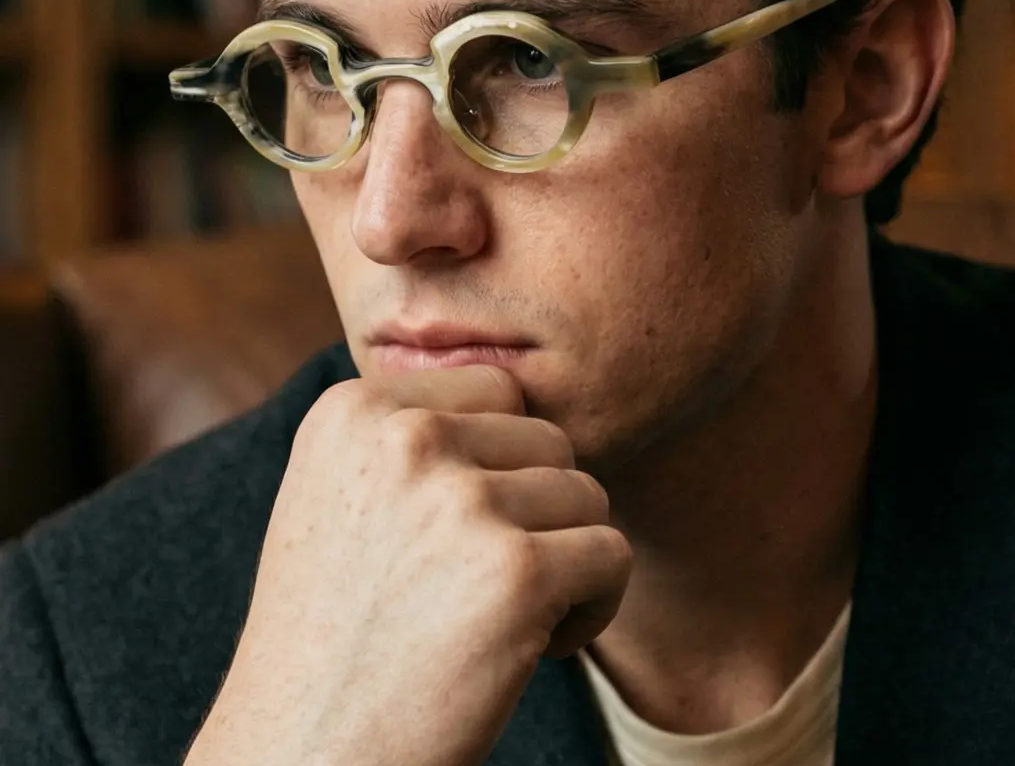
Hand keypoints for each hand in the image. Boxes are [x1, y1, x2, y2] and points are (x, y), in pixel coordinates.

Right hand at [184, 365, 630, 765]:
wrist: (304, 757)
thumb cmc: (331, 635)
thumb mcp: (338, 495)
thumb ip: (411, 433)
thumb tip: (518, 393)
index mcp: (355, 409)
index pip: (496, 386)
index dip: (500, 461)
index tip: (462, 529)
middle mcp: (405, 438)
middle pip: (548, 438)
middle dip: (537, 510)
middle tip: (482, 582)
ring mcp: (459, 501)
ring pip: (585, 495)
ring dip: (563, 558)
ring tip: (498, 616)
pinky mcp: (516, 572)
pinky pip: (611, 554)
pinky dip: (591, 606)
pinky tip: (530, 648)